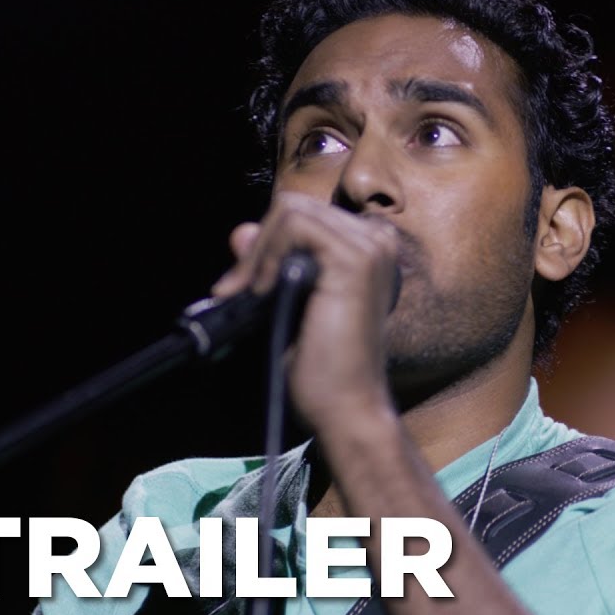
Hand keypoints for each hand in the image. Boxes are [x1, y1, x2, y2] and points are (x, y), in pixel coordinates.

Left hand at [211, 191, 400, 427]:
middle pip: (294, 206)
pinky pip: (294, 223)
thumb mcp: (284, 303)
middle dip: (258, 248)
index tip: (244, 287)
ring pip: (291, 210)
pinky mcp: (355, 258)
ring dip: (260, 253)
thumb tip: (242, 230)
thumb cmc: (322, 368)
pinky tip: (267, 290)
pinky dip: (268, 254)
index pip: (303, 215)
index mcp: (368, 249)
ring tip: (252, 294)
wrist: (344, 408)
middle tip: (239, 291)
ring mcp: (370, 246)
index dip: (266, 246)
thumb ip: (268, 264)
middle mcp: (376, 241)